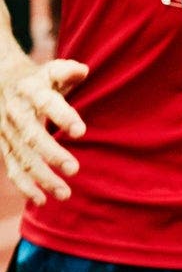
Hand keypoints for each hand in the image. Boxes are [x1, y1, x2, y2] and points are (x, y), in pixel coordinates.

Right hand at [0, 54, 87, 204]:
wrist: (1, 81)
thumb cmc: (38, 79)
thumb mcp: (51, 70)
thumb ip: (67, 71)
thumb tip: (83, 72)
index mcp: (31, 90)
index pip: (47, 103)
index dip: (63, 116)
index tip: (81, 132)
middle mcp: (17, 112)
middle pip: (32, 135)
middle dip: (52, 154)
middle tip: (74, 170)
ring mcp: (8, 131)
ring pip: (23, 157)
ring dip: (42, 177)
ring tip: (65, 194)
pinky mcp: (5, 146)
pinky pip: (13, 168)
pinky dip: (25, 186)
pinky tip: (41, 200)